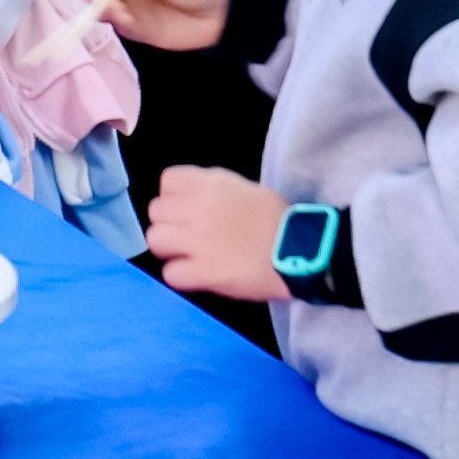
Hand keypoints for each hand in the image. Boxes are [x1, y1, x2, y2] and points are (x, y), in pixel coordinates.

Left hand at [143, 166, 291, 302]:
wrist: (302, 251)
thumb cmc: (278, 219)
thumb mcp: (244, 188)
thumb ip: (213, 189)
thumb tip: (189, 198)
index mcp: (211, 184)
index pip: (167, 182)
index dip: (174, 197)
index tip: (186, 209)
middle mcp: (199, 208)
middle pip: (156, 212)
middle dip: (169, 224)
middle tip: (187, 237)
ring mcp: (199, 241)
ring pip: (155, 241)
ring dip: (169, 250)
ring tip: (187, 256)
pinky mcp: (205, 272)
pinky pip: (170, 274)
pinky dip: (181, 276)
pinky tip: (196, 275)